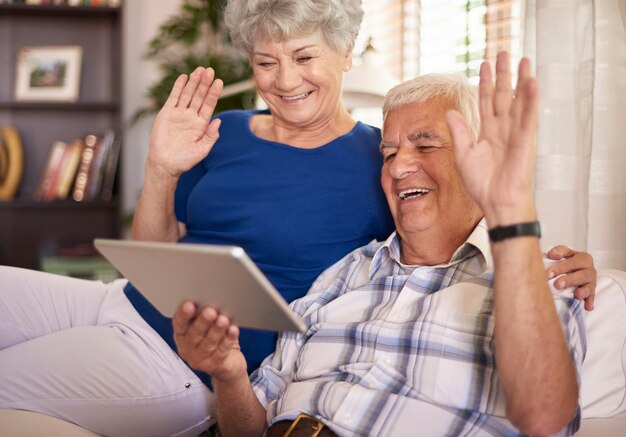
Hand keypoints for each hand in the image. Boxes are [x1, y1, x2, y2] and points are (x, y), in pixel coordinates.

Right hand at [147, 67, 223, 178]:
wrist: (165, 164)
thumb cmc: (184, 160)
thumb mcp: (202, 150)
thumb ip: (211, 136)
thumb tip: (218, 121)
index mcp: (201, 124)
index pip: (209, 105)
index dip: (214, 94)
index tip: (220, 82)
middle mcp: (191, 117)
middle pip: (199, 96)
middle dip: (205, 84)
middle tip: (210, 71)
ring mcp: (179, 114)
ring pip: (188, 94)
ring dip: (194, 82)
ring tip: (200, 70)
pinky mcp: (167, 113)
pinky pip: (173, 97)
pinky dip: (178, 87)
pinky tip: (184, 77)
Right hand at [173, 301, 246, 381]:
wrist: (228, 362)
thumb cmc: (213, 336)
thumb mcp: (206, 325)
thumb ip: (203, 314)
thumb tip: (210, 299)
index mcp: (182, 334)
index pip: (179, 323)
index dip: (183, 314)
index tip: (189, 304)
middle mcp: (187, 348)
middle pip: (194, 335)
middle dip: (202, 322)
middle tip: (210, 311)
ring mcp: (200, 359)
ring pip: (208, 344)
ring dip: (216, 331)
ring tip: (223, 320)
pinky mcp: (215, 365)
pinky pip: (222, 351)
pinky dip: (228, 339)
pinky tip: (233, 330)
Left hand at [446, 51, 538, 224]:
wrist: (496, 202)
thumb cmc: (482, 184)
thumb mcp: (463, 155)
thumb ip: (459, 132)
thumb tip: (450, 111)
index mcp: (488, 132)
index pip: (485, 102)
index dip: (484, 83)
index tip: (483, 64)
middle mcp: (503, 129)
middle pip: (502, 96)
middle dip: (502, 75)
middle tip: (502, 52)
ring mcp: (515, 133)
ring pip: (518, 101)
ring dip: (520, 80)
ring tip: (522, 60)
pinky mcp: (526, 141)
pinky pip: (529, 116)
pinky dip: (530, 99)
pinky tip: (531, 82)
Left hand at [546, 246, 596, 310]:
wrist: (579, 268)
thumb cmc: (570, 261)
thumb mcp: (566, 252)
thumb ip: (559, 251)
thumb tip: (552, 254)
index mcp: (583, 258)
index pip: (572, 263)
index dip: (560, 268)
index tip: (548, 274)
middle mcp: (590, 270)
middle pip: (581, 275)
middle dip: (569, 280)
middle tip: (557, 284)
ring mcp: (591, 282)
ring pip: (589, 287)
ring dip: (582, 291)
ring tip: (577, 295)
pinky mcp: (592, 291)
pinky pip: (592, 297)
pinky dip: (589, 302)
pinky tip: (587, 307)